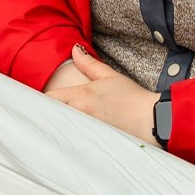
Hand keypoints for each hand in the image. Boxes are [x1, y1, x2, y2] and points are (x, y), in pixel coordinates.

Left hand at [44, 47, 158, 142]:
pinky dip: (69, 139)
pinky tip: (71, 140)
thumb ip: (89, 64)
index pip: (49, 98)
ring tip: (56, 127)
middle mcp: (79, 114)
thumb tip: (75, 50)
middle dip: (47, 114)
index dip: (43, 99)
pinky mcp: (91, 145)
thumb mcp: (110, 76)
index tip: (42, 100)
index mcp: (81, 96)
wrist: (152, 120)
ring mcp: (84, 132)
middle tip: (44, 114)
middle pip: (50, 115)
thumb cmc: (133, 99)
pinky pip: (72, 141)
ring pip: (59, 129)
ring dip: (57, 127)